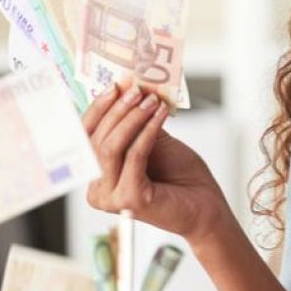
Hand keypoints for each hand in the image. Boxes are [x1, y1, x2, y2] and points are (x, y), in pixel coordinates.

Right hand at [82, 78, 231, 244]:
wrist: (205, 205)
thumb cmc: (179, 175)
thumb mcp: (152, 142)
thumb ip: (134, 122)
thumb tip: (126, 88)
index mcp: (96, 176)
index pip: (85, 138)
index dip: (97, 110)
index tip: (114, 86)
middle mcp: (97, 190)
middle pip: (96, 140)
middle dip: (117, 110)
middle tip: (136, 89)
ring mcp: (111, 198)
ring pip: (111, 147)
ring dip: (132, 117)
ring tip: (152, 100)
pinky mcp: (129, 199)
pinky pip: (134, 155)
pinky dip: (147, 131)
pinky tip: (160, 115)